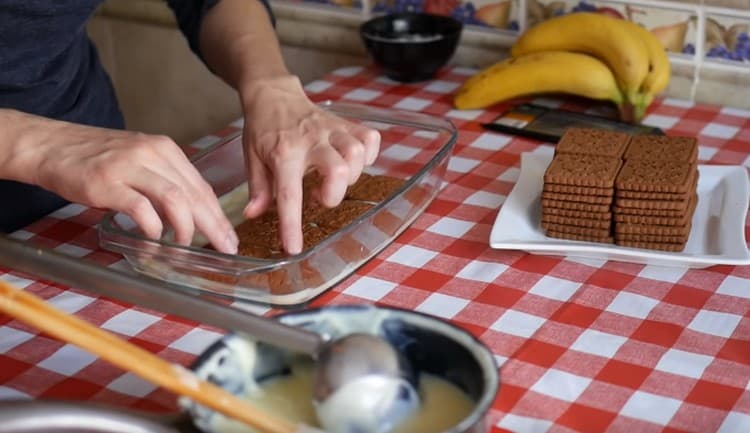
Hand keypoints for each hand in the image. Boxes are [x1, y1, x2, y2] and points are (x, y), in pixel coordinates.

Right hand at [7, 113, 237, 253]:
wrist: (50, 145)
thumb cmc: (95, 158)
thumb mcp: (139, 161)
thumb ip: (165, 181)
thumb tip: (192, 214)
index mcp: (165, 149)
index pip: (201, 186)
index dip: (218, 215)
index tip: (229, 236)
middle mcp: (151, 154)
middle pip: (194, 194)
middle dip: (213, 225)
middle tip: (224, 248)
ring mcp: (129, 167)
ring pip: (174, 199)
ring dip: (185, 228)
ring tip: (185, 247)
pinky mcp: (107, 183)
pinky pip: (141, 209)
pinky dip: (152, 229)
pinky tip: (154, 241)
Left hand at [240, 75, 380, 254]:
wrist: (273, 93)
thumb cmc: (263, 129)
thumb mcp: (251, 158)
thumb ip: (258, 188)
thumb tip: (254, 215)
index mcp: (283, 152)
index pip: (290, 194)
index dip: (292, 225)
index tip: (294, 247)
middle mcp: (311, 140)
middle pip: (338, 169)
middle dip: (334, 193)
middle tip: (319, 196)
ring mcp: (332, 130)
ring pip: (357, 153)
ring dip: (351, 175)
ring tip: (334, 180)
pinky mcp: (346, 123)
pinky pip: (370, 138)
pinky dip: (368, 156)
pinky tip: (352, 163)